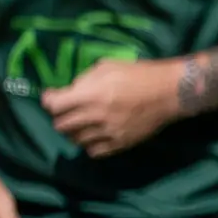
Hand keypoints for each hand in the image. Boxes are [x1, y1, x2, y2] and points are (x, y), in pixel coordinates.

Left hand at [41, 57, 183, 156]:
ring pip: (74, 140)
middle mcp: (96, 116)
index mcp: (92, 95)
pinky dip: (89, 143)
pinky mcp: (119, 144)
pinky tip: (95, 133)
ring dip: (74, 130)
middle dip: (59, 116)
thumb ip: (84, 80)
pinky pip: (92, 151)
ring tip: (82, 121)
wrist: (169, 92)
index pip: (54, 106)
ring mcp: (108, 133)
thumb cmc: (138, 74)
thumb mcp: (107, 66)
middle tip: (67, 109)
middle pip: (60, 125)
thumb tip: (68, 92)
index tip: (52, 97)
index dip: (49, 101)